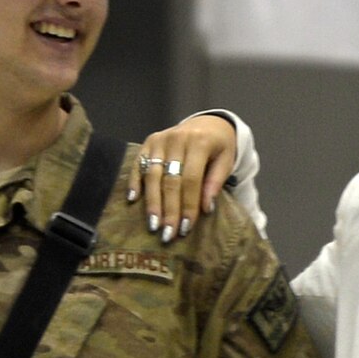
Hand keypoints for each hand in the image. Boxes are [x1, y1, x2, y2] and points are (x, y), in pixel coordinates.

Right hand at [131, 114, 237, 244]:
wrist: (208, 123)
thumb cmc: (218, 147)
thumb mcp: (226, 160)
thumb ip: (216, 181)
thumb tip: (205, 208)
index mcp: (199, 142)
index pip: (191, 179)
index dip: (188, 205)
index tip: (185, 228)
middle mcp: (177, 139)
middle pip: (170, 180)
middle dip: (169, 209)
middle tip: (167, 234)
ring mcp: (160, 140)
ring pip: (153, 174)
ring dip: (152, 202)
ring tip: (153, 225)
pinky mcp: (149, 142)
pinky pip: (138, 163)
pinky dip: (134, 181)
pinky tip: (132, 200)